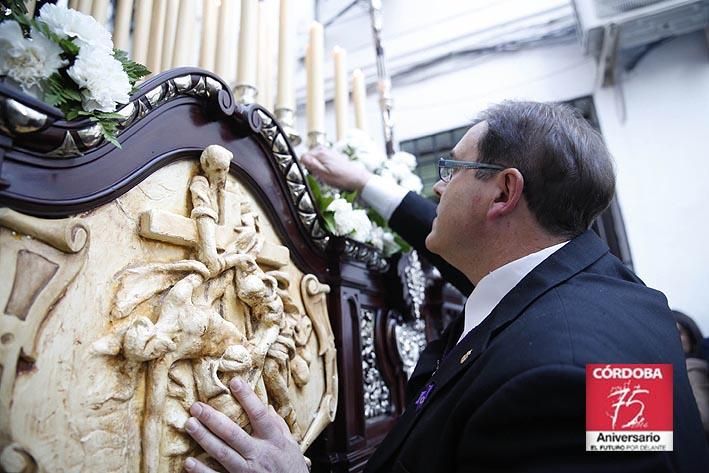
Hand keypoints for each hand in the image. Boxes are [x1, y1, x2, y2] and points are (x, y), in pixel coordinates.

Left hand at [184, 379, 307, 472]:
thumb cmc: (291, 468)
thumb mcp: (291, 445)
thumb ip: (278, 426)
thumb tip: (267, 407)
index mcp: (274, 440)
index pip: (259, 414)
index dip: (247, 398)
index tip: (234, 382)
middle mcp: (260, 454)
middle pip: (233, 434)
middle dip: (213, 419)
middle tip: (196, 407)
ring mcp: (248, 471)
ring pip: (222, 453)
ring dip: (204, 438)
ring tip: (190, 424)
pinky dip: (202, 471)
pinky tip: (189, 462)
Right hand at [300, 146, 371, 191]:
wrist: (357, 179)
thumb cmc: (341, 178)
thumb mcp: (323, 174)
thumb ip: (311, 165)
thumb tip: (302, 158)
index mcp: (320, 152)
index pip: (303, 157)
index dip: (306, 168)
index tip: (312, 174)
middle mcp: (324, 149)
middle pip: (309, 158)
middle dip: (312, 168)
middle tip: (320, 176)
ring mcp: (328, 152)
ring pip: (315, 161)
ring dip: (318, 168)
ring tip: (326, 175)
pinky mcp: (332, 156)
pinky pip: (321, 162)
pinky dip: (323, 168)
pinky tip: (330, 173)